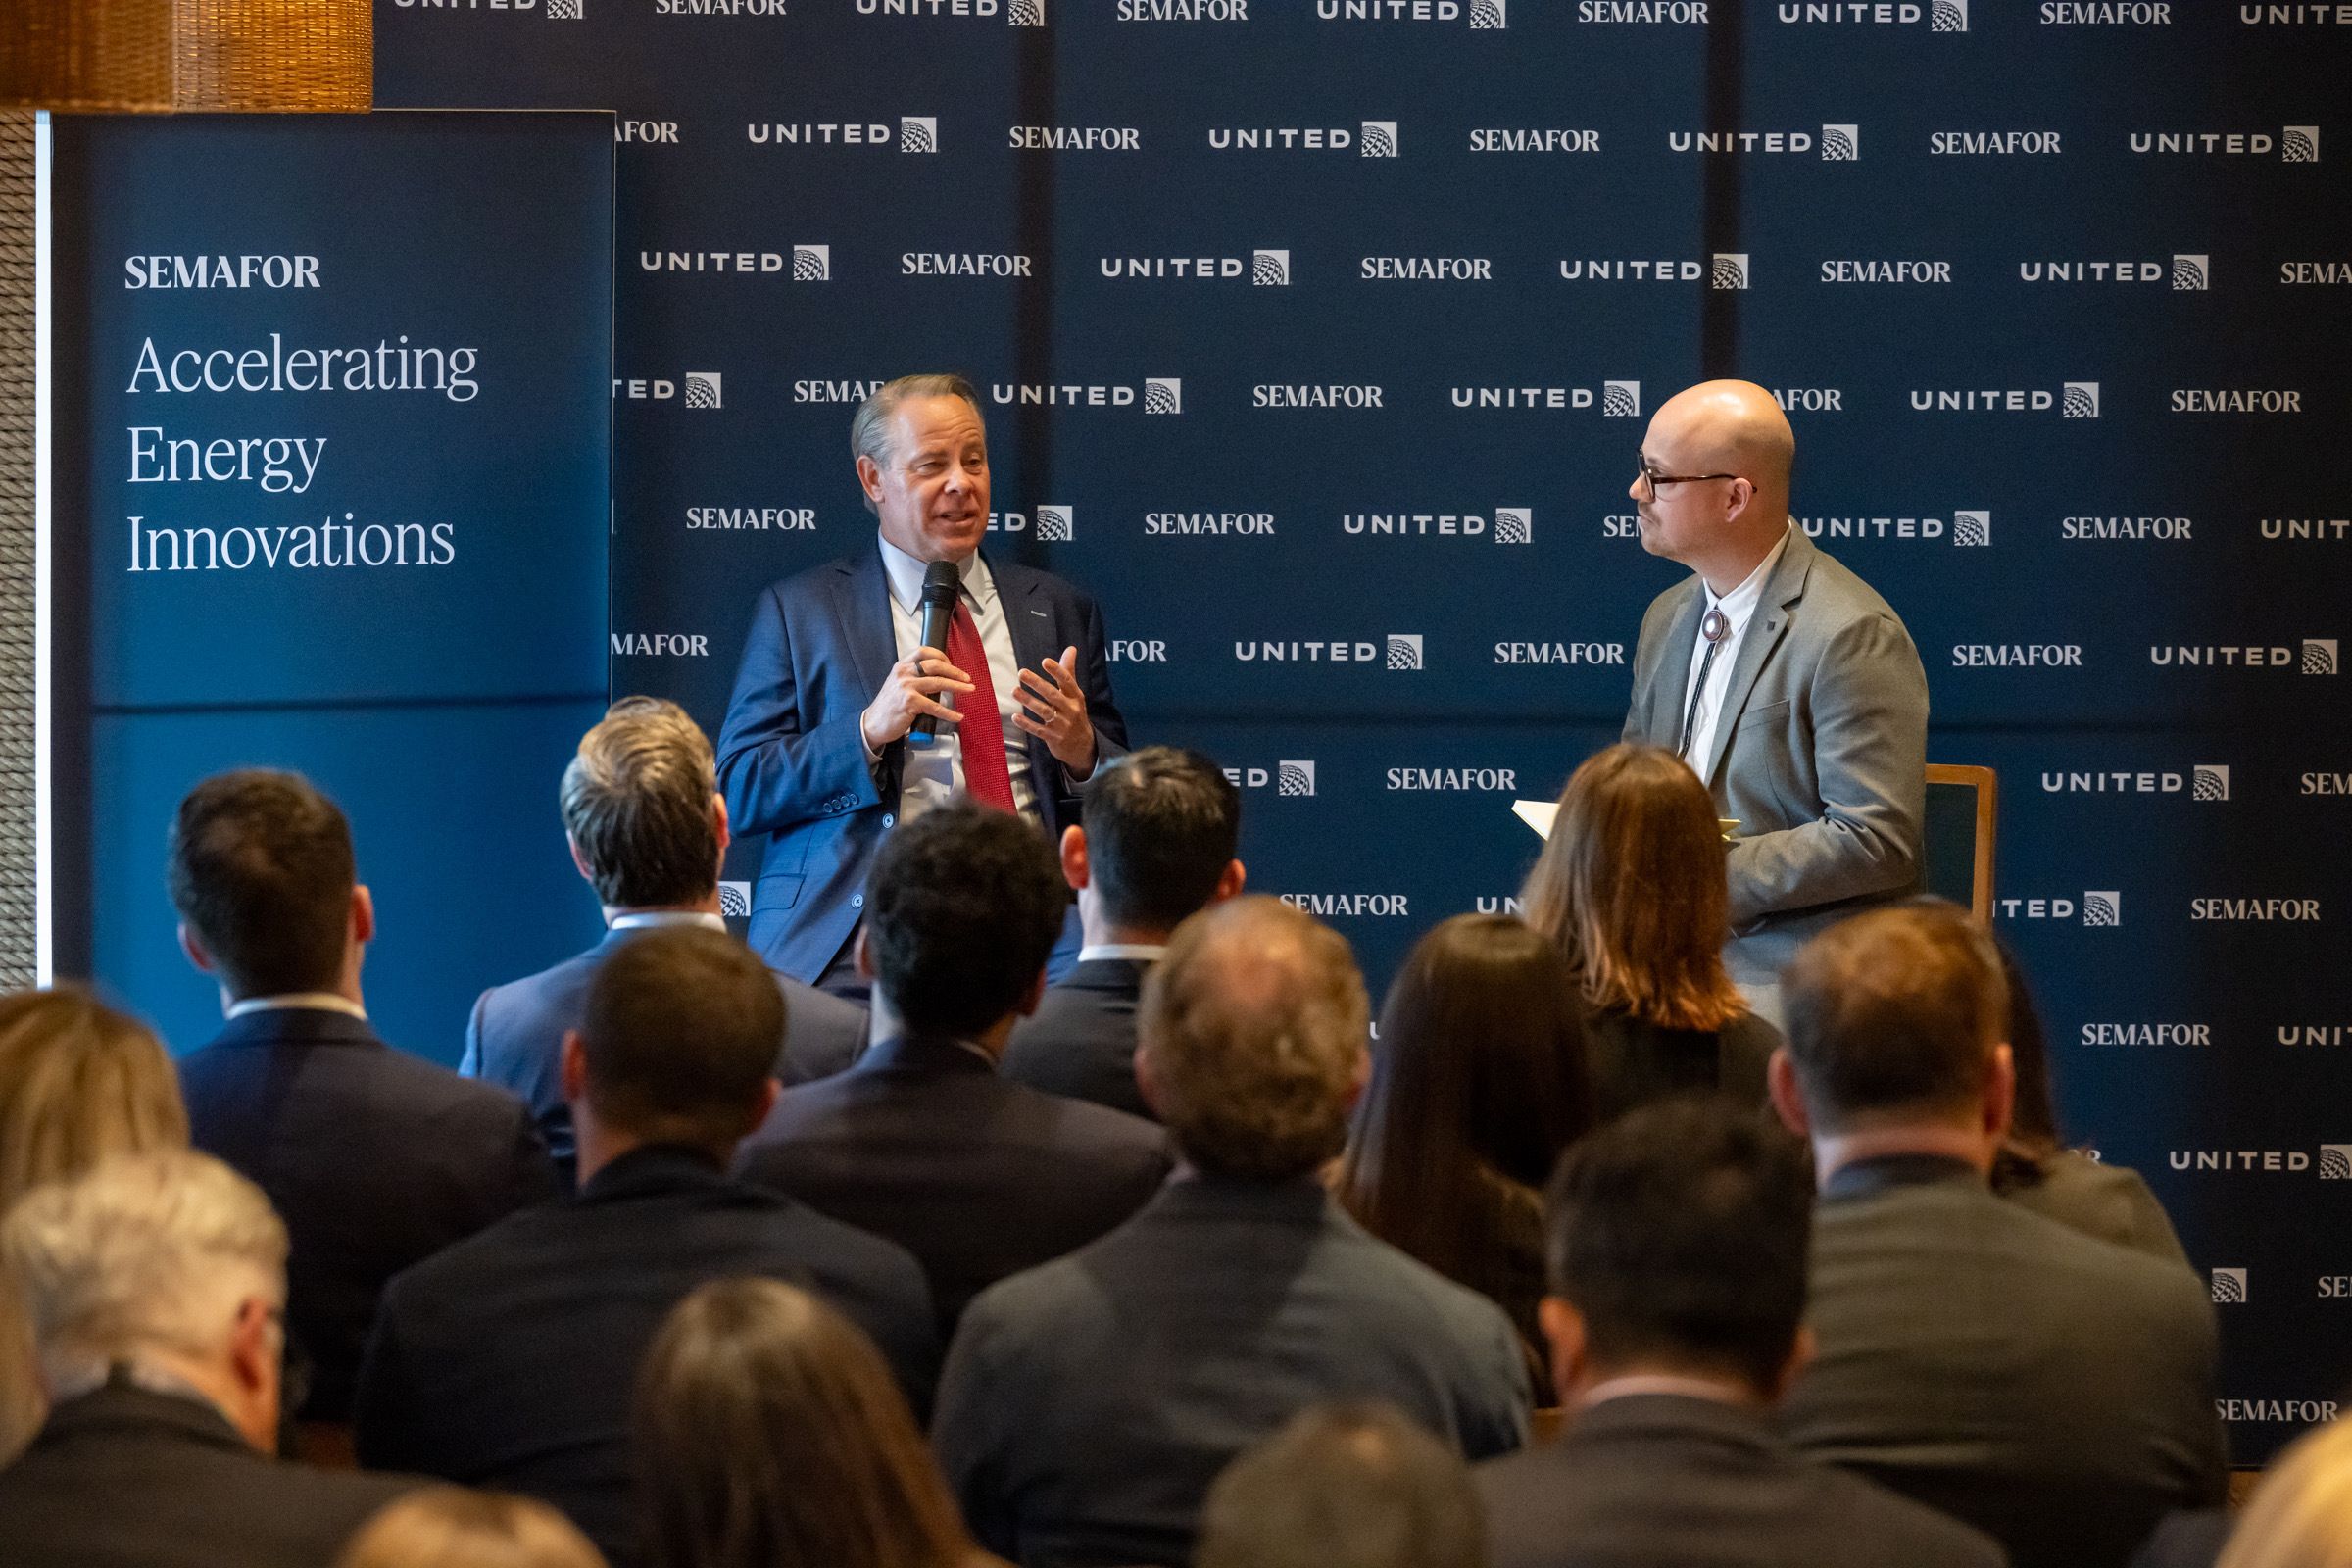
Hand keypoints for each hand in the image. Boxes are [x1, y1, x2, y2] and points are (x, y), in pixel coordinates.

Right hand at [861, 645, 974, 752]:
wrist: (873, 723)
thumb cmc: (889, 705)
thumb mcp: (898, 684)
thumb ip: (914, 677)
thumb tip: (940, 677)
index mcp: (901, 666)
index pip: (923, 651)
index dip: (941, 655)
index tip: (952, 664)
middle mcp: (903, 673)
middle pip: (935, 665)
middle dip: (955, 672)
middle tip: (967, 678)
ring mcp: (906, 687)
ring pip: (938, 683)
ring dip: (957, 687)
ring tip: (969, 689)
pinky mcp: (909, 703)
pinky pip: (935, 706)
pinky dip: (949, 713)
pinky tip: (957, 716)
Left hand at [1015, 645, 1096, 773]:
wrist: (1083, 746)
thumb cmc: (1075, 713)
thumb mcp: (1075, 694)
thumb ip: (1069, 671)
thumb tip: (1071, 648)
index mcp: (1075, 697)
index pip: (1067, 681)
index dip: (1057, 671)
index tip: (1045, 661)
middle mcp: (1070, 710)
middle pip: (1053, 695)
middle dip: (1037, 683)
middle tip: (1022, 673)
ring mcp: (1061, 725)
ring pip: (1044, 711)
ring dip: (1028, 701)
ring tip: (1014, 691)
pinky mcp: (1053, 738)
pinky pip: (1038, 730)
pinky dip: (1027, 724)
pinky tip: (1015, 717)